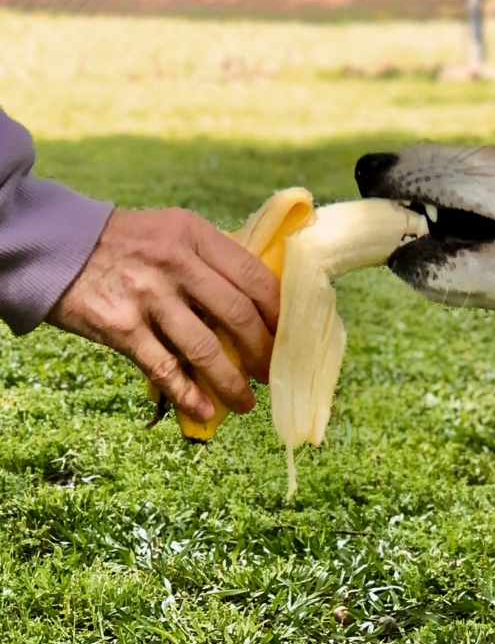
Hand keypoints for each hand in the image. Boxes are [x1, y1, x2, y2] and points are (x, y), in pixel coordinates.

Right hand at [48, 208, 279, 422]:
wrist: (56, 248)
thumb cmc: (127, 244)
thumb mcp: (173, 233)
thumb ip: (212, 261)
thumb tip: (259, 306)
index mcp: (195, 235)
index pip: (254, 277)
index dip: (279, 313)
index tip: (289, 337)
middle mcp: (175, 262)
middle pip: (238, 315)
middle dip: (262, 351)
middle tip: (272, 372)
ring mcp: (148, 295)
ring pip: (206, 349)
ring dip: (232, 382)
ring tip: (246, 402)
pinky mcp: (121, 327)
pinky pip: (164, 369)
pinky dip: (188, 395)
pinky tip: (205, 410)